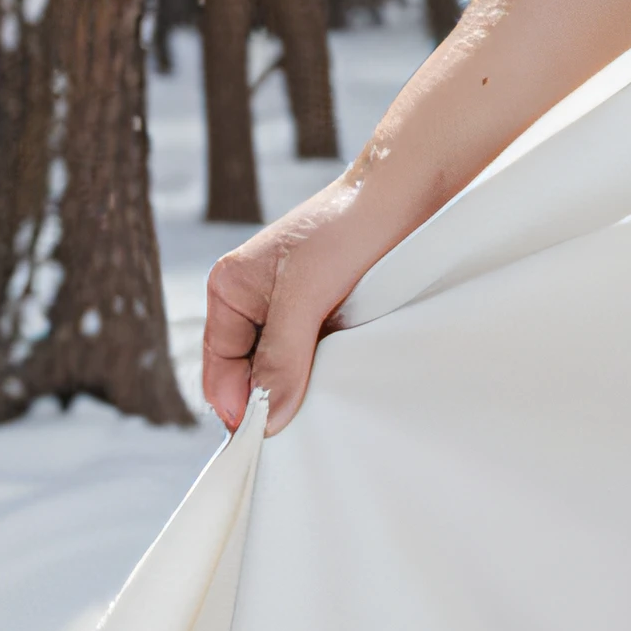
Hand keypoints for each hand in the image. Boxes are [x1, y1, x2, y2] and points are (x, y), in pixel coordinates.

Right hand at [201, 174, 392, 435]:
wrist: (409, 190)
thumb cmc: (349, 226)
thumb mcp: (307, 292)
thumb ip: (282, 353)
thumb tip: (266, 418)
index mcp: (230, 289)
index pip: (220, 367)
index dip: (239, 405)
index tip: (265, 440)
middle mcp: (255, 302)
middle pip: (251, 375)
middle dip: (272, 401)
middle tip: (300, 432)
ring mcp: (293, 310)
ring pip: (287, 370)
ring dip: (304, 389)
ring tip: (328, 405)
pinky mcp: (329, 315)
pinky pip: (318, 360)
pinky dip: (328, 375)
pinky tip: (345, 385)